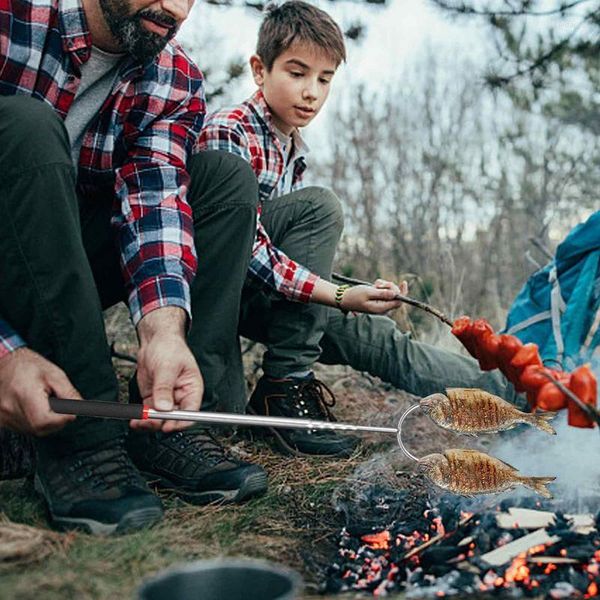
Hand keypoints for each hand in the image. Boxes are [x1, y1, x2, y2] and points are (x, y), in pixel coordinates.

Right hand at [0, 348, 78, 434]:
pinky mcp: (3, 420)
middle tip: (60, 405)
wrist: (4, 362)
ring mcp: (5, 417)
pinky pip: (25, 428)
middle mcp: (11, 409)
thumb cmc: (28, 365)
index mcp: (24, 395)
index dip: (62, 418)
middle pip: (41, 429)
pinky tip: (37, 408)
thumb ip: (68, 394)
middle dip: (57, 421)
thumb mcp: (55, 375)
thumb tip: (79, 409)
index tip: (71, 411)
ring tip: (47, 403)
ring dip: (47, 421)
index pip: (45, 420)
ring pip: (34, 430)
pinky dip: (36, 421)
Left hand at [131, 307, 202, 432]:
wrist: (155, 341)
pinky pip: (148, 413)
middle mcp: (181, 397)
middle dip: (161, 422)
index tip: (168, 425)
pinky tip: (135, 419)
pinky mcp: (153, 398)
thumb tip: (163, 407)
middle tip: (149, 421)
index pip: (191, 411)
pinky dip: (141, 418)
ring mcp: (166, 399)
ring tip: (138, 421)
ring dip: (149, 422)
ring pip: (160, 418)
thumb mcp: (167, 366)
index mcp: (192, 389)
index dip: (181, 421)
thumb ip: (164, 387)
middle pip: (174, 418)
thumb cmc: (170, 348)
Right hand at [340, 279, 404, 314]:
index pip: (398, 302)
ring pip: (391, 292)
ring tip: (375, 285)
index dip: (402, 292)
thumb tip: (396, 294)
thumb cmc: (354, 296)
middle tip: (379, 283)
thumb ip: (382, 294)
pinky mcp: (379, 300)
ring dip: (385, 286)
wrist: (344, 298)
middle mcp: (383, 308)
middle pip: (395, 296)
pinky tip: (374, 285)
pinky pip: (385, 292)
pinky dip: (381, 286)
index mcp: (381, 309)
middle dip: (390, 287)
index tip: (403, 282)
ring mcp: (381, 304)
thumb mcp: (368, 292)